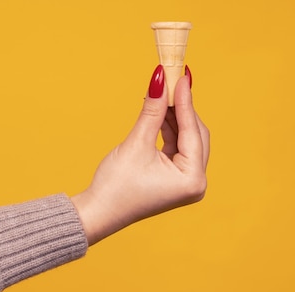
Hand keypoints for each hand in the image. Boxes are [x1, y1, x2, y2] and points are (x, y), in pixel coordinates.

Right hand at [71, 65, 209, 244]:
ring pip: (186, 139)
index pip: (192, 131)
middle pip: (195, 135)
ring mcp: (186, 182)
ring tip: (162, 92)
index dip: (185, 101)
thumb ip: (152, 111)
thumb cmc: (116, 186)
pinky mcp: (176, 180)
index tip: (181, 75)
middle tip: (171, 81)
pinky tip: (160, 112)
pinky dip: (169, 130)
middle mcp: (195, 182)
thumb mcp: (136, 143)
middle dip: (181, 108)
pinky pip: (177, 148)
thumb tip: (159, 80)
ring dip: (174, 117)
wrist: (99, 212)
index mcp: (192, 179)